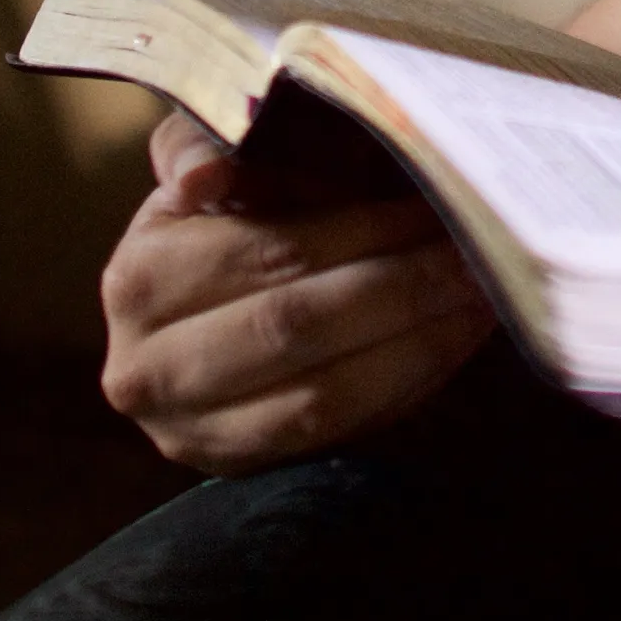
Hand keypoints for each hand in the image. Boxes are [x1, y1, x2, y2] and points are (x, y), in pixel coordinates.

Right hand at [97, 110, 495, 472]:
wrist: (190, 325)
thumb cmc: (219, 227)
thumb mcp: (207, 175)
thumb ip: (210, 150)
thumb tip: (208, 176)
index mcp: (138, 278)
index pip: (271, 251)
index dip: (364, 227)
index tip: (437, 201)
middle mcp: (146, 367)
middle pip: (299, 324)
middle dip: (404, 283)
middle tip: (477, 252)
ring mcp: (188, 433)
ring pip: (324, 391)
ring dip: (418, 340)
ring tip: (481, 295)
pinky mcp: (234, 470)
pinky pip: (335, 433)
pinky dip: (405, 384)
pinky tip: (455, 341)